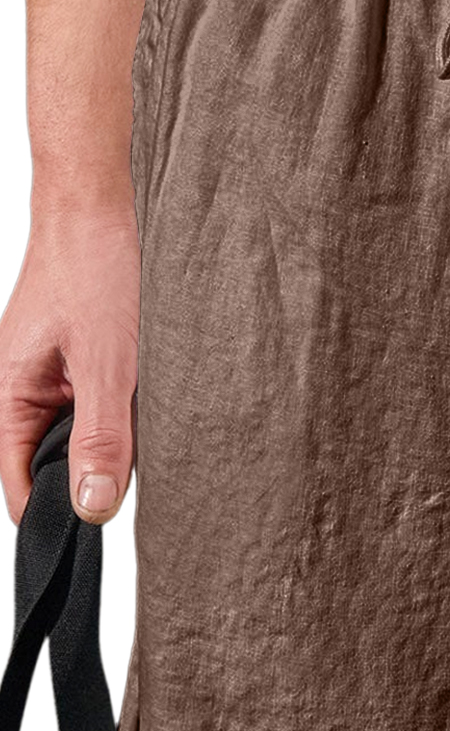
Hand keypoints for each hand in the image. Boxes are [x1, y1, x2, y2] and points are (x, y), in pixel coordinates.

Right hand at [0, 196, 139, 525]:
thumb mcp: (108, 364)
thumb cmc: (95, 269)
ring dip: (115, 439)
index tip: (98, 529)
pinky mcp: (82, 360)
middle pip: (53, 466)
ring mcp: (53, 375)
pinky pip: (100, 404)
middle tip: (141, 473)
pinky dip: (125, 409)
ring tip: (146, 424)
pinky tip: (153, 399)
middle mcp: (23, 391)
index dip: (55, 515)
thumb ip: (102, 438)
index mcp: (8, 397)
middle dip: (94, 475)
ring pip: (83, 435)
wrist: (104, 201)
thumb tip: (92, 510)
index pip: (18, 487)